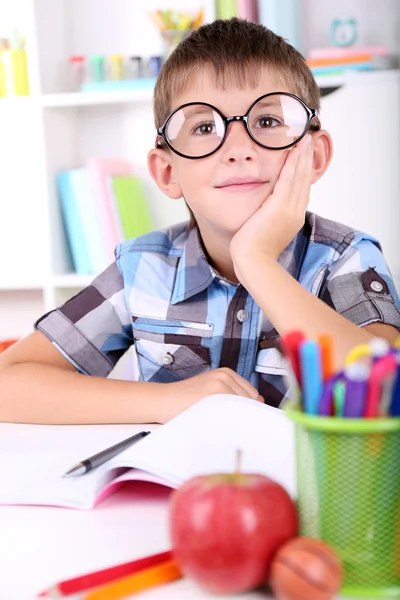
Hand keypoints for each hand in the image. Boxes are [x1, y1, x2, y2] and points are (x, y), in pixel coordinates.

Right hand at [154, 368, 262, 422]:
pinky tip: (216, 422)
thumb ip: (234, 394)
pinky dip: (229, 420)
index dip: (246, 409)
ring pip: (243, 408)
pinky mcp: (215, 393)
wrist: (163, 400)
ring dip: (236, 418)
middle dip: (242, 413)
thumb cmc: (186, 401)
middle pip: (250, 402)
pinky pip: (233, 412)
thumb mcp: (212, 392)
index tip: (235, 418)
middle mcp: (226, 376)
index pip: (253, 395)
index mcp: (227, 373)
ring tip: (216, 420)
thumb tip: (260, 402)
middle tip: (222, 420)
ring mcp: (221, 384)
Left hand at [230, 134, 313, 265]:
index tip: (304, 157)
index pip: (301, 190)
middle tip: (309, 140)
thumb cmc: (253, 253)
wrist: (253, 262)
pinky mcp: (279, 207)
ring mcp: (289, 210)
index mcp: (293, 219)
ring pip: (299, 177)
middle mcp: (295, 212)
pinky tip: (295, 150)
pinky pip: (288, 180)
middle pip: (304, 180)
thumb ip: (269, 220)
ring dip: (302, 156)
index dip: (304, 172)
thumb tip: (265, 215)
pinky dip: (292, 164)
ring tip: (305, 139)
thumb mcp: (265, 233)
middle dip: (306, 159)